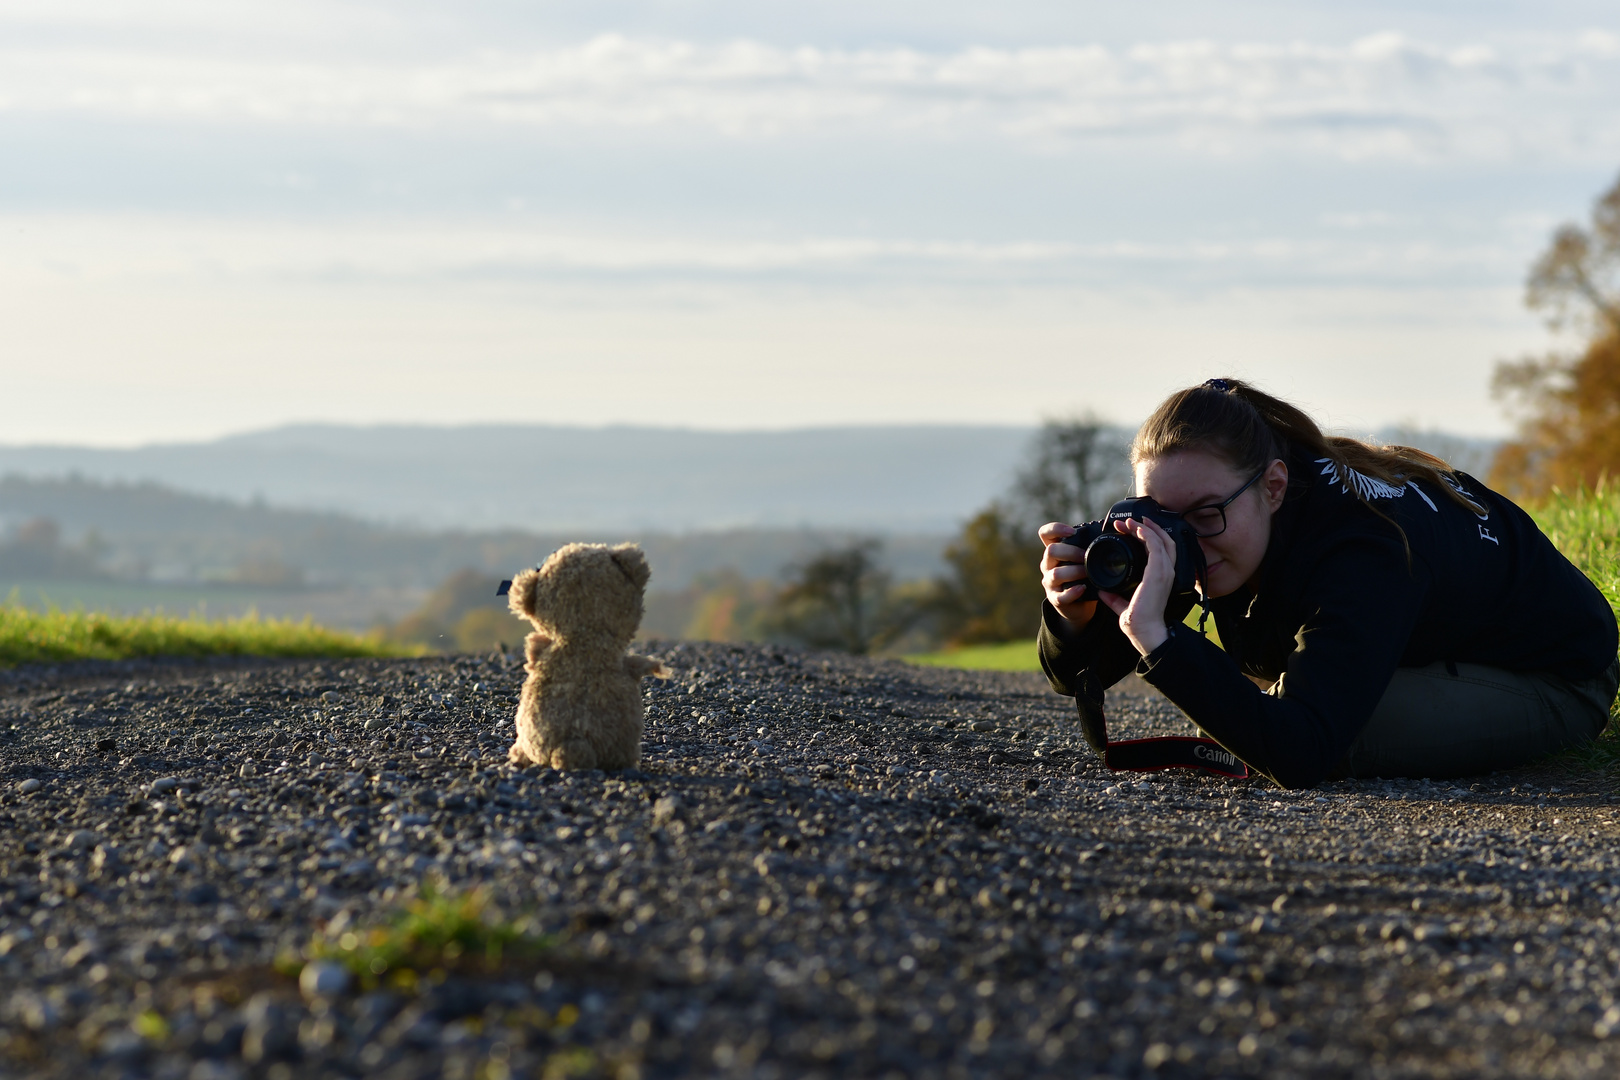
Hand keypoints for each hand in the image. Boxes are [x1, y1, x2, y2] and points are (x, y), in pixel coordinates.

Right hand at [1039, 522, 1095, 626]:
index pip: (1046, 534)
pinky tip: (1082, 588)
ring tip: (1088, 573)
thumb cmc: (1084, 576)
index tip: (1072, 532)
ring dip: (1074, 571)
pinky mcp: (1055, 599)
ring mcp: (1050, 582)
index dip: (1056, 529)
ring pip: (1055, 574)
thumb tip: (1115, 529)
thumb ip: (1091, 546)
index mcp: (1055, 551)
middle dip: (1071, 552)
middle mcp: (1048, 564)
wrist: (1080, 603)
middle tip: (1086, 556)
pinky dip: (1072, 592)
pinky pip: (1061, 596)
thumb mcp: (1084, 558)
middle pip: (1051, 551)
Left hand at [1095, 517, 1175, 655]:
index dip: (1150, 535)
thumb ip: (1115, 597)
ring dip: (1145, 527)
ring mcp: (1165, 571)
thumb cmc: (1138, 621)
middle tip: (1129, 521)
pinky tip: (1136, 528)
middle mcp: (1167, 571)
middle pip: (1164, 540)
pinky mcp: (1159, 572)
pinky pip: (1156, 546)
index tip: (1131, 529)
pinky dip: (1147, 534)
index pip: (1162, 549)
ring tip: (1130, 521)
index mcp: (1161, 577)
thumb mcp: (1123, 604)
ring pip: (1161, 539)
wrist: (1144, 631)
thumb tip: (1103, 591)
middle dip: (1148, 527)